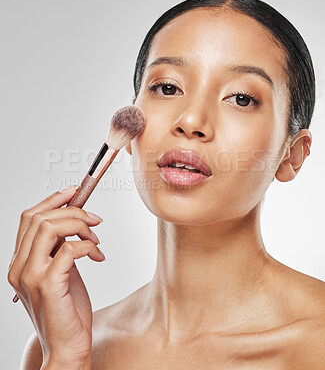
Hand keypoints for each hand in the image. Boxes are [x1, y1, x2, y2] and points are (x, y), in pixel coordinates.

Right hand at [7, 186, 104, 366]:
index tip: (73, 192)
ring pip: (50, 228)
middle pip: (40, 218)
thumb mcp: (62, 271)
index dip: (52, 200)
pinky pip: (69, 249)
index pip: (28, 218)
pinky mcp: (48, 284)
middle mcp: (19, 267)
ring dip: (80, 226)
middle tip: (94, 220)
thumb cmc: (67, 309)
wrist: (67, 346)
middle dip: (72, 211)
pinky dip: (87, 246)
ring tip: (95, 240)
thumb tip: (75, 222)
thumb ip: (60, 248)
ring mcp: (31, 276)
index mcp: (20, 262)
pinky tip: (96, 255)